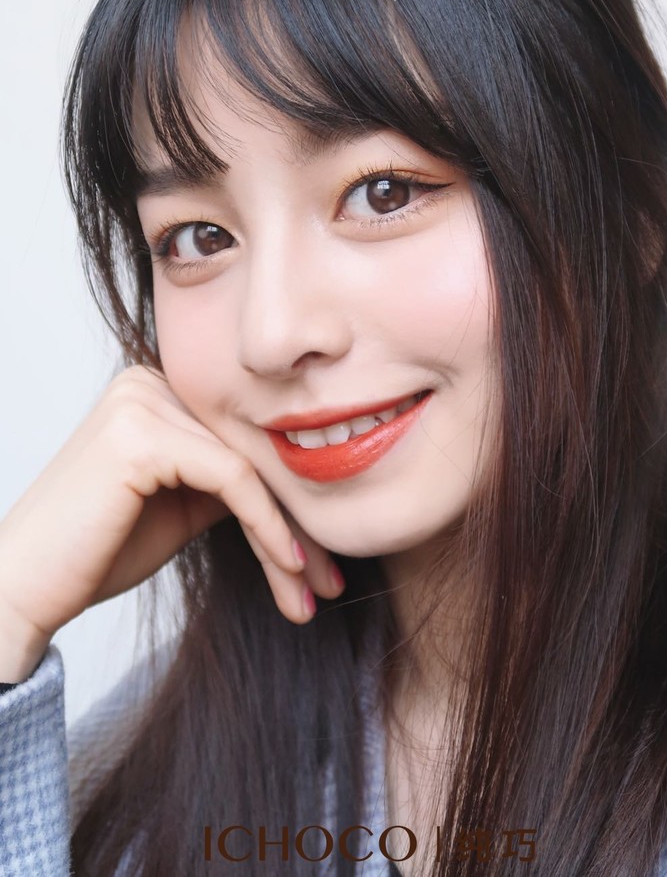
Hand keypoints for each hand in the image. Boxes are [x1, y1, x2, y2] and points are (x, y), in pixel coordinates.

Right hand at [0, 365, 342, 680]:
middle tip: (332, 580)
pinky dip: (268, 526)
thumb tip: (298, 482)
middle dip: (299, 521)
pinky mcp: (143, 434)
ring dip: (291, 535)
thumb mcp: (180, 505)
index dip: (290, 499)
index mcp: (157, 389)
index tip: (325, 560)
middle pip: (252, 451)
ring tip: (318, 588)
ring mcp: (143, 401)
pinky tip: (291, 565)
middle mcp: (149, 381)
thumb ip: (228, 478)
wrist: (23, 589)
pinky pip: (233, 479)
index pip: (243, 440)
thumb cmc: (95, 551)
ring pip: (250, 467)